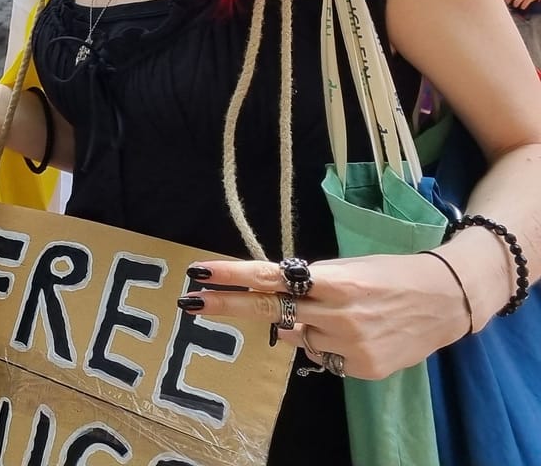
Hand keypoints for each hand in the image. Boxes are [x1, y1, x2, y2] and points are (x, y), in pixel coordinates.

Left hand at [180, 253, 471, 380]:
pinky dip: (324, 341)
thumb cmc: (390, 275)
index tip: (200, 272)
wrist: (446, 301)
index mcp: (335, 280)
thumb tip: (270, 304)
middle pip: (270, 309)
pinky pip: (321, 354)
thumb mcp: (348, 269)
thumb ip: (308, 285)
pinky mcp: (361, 367)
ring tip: (337, 312)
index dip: (233, 275)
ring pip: (296, 335)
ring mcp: (350, 343)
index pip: (272, 276)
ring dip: (300, 323)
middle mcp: (339, 313)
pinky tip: (351, 331)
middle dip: (227, 306)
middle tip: (191, 302)